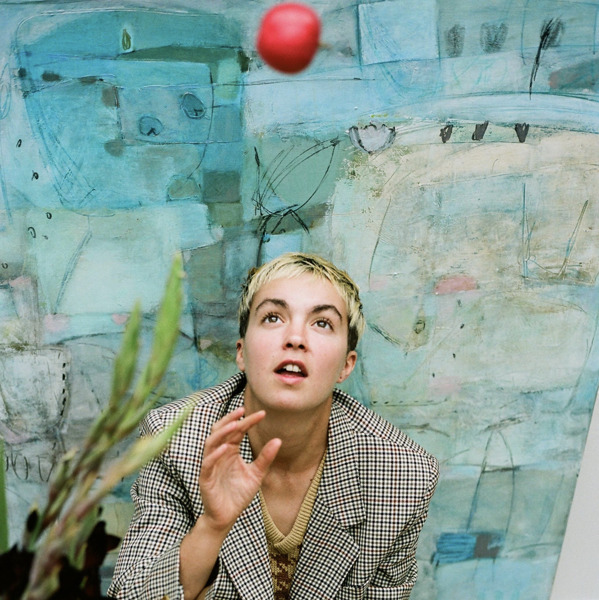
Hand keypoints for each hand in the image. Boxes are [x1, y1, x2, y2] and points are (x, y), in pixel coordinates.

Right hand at [199, 407, 280, 531]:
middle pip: (221, 430)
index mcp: (230, 450)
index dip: (248, 421)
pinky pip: (208, 463)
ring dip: (222, 432)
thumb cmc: (239, 494)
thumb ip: (265, 458)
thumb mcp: (256, 474)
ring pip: (211, 442)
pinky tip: (226, 447)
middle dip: (231, 419)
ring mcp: (211, 464)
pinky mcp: (205, 478)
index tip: (263, 414)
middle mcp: (219, 453)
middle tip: (244, 410)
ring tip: (236, 425)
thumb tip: (278, 440)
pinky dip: (215, 454)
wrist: (226, 517)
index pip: (237, 431)